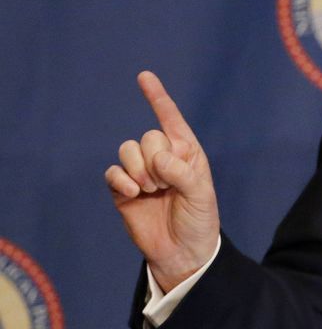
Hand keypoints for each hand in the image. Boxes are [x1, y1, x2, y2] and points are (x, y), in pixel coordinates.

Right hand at [105, 71, 220, 292]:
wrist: (182, 252)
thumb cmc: (199, 221)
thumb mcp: (201, 195)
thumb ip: (182, 173)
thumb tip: (158, 158)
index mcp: (187, 153)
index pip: (171, 119)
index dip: (157, 98)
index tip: (144, 76)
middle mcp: (163, 158)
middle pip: (147, 137)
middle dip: (155, 160)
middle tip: (166, 185)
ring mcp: (141, 173)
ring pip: (127, 150)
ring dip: (139, 170)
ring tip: (152, 191)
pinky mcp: (123, 190)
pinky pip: (113, 172)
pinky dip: (122, 180)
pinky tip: (135, 194)